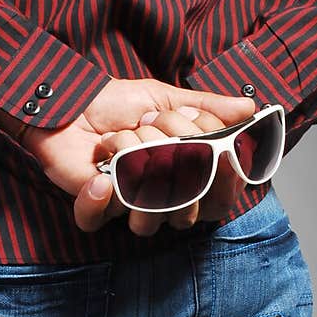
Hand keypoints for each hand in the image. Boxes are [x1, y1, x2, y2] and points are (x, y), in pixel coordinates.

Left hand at [18, 76, 255, 234]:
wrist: (66, 99)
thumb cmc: (113, 103)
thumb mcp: (164, 98)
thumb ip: (206, 108)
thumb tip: (250, 109)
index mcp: (181, 175)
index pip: (216, 199)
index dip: (224, 183)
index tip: (225, 153)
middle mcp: (158, 197)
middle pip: (187, 209)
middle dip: (174, 158)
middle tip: (156, 128)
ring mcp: (125, 204)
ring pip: (148, 212)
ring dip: (135, 166)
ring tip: (119, 141)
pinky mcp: (91, 206)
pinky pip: (101, 218)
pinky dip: (100, 197)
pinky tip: (99, 173)